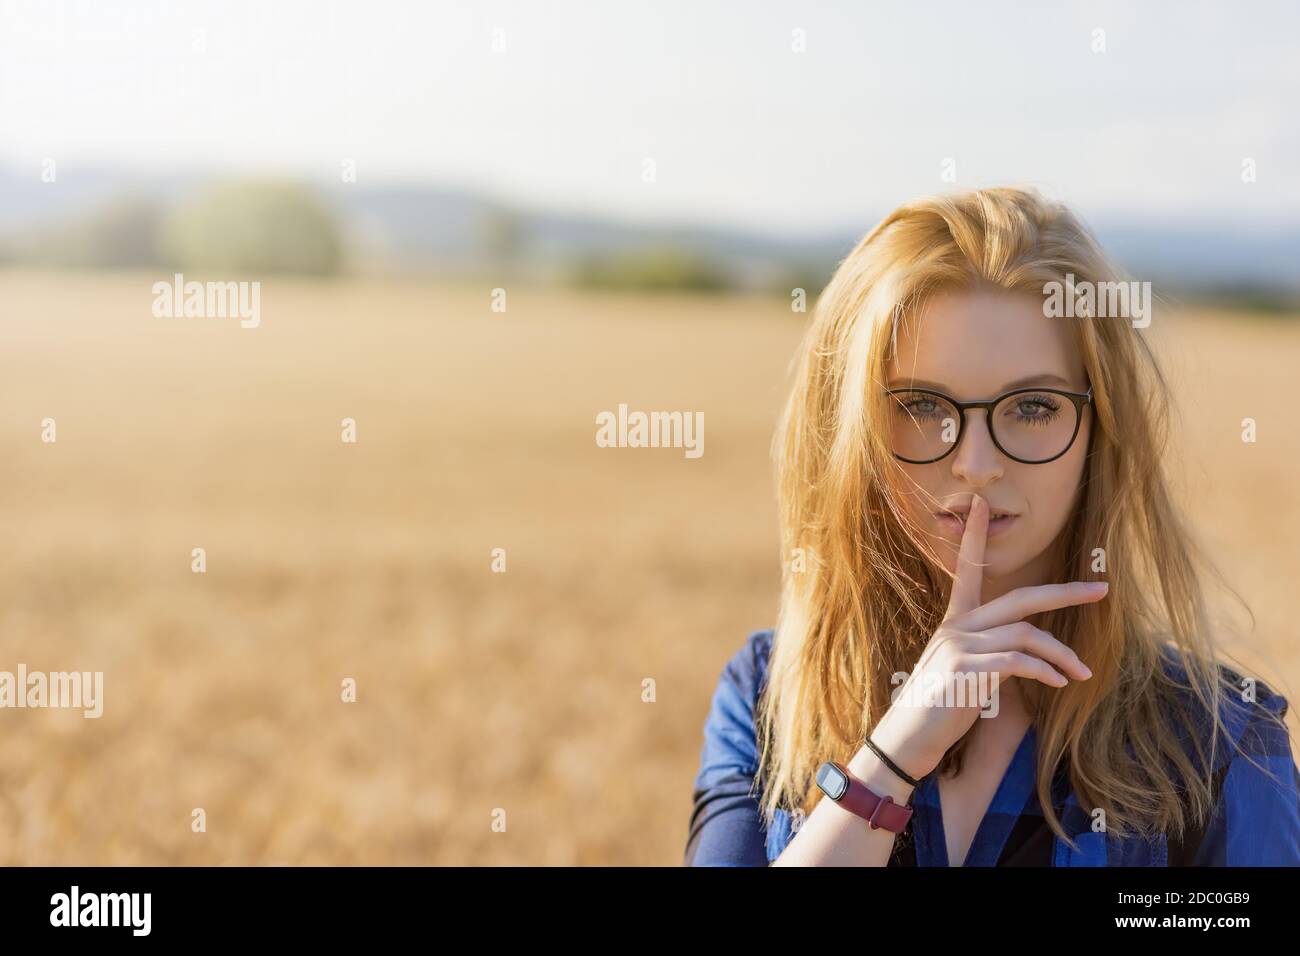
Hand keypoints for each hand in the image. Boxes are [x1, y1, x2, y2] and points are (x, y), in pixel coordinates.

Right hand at [870, 493, 1104, 779]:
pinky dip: (1044, 670)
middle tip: (1101, 589)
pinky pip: (1017, 662)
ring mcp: (960, 647)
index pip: (966, 570)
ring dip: (1062, 653)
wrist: (908, 737)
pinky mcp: (966, 671)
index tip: (980, 504)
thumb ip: (992, 653)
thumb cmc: (939, 706)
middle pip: (1020, 598)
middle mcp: (958, 627)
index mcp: (956, 621)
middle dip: (1065, 593)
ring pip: (1026, 634)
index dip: (973, 536)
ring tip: (1081, 674)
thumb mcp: (965, 671)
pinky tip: (1058, 684)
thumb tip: (1029, 656)